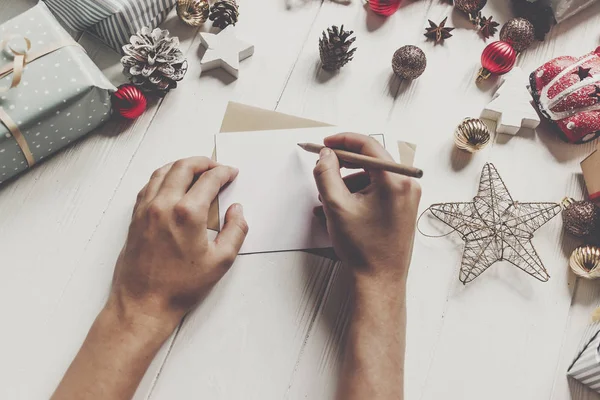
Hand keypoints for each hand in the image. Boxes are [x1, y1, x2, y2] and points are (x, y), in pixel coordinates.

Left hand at [108, 157, 248, 336]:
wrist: (143, 303)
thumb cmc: (180, 286)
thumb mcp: (221, 261)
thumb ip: (236, 231)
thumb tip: (237, 210)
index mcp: (187, 213)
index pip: (209, 180)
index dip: (223, 173)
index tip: (231, 173)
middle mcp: (163, 205)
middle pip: (184, 167)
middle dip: (203, 162)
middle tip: (216, 167)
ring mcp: (146, 209)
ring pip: (163, 171)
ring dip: (182, 165)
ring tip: (196, 169)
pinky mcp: (135, 217)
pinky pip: (149, 185)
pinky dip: (163, 176)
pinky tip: (171, 182)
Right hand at [313, 133, 420, 284]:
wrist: (379, 281)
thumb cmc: (363, 249)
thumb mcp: (336, 207)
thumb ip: (326, 174)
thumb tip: (325, 155)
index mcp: (395, 181)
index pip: (368, 146)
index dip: (342, 141)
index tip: (325, 144)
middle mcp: (407, 185)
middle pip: (370, 160)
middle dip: (343, 164)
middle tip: (323, 167)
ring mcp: (407, 197)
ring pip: (372, 176)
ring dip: (347, 182)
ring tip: (328, 199)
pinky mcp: (403, 207)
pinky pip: (378, 190)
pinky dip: (357, 194)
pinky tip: (339, 208)